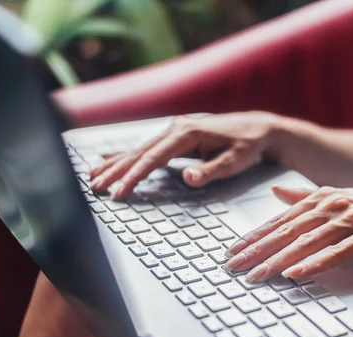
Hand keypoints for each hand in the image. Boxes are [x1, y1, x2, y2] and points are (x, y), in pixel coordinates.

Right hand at [88, 112, 279, 198]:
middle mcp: (176, 128)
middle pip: (139, 153)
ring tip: (93, 177)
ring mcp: (173, 130)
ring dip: (115, 164)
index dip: (135, 176)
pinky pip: (146, 148)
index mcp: (187, 133)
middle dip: (116, 171)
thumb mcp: (234, 161)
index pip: (154, 158)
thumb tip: (188, 178)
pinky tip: (108, 159)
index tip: (119, 191)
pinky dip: (126, 156)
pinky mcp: (175, 136)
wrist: (259, 129)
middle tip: (96, 188)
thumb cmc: (247, 146)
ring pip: (138, 150)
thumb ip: (210, 170)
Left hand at [225, 185, 352, 281]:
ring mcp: (350, 220)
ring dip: (279, 260)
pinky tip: (296, 274)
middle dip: (257, 250)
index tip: (232, 251)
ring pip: (306, 242)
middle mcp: (331, 206)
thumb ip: (303, 195)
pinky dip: (316, 263)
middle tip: (233, 266)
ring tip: (257, 275)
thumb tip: (275, 189)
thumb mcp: (337, 196)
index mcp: (319, 198)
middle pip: (286, 231)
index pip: (279, 220)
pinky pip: (338, 252)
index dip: (254, 236)